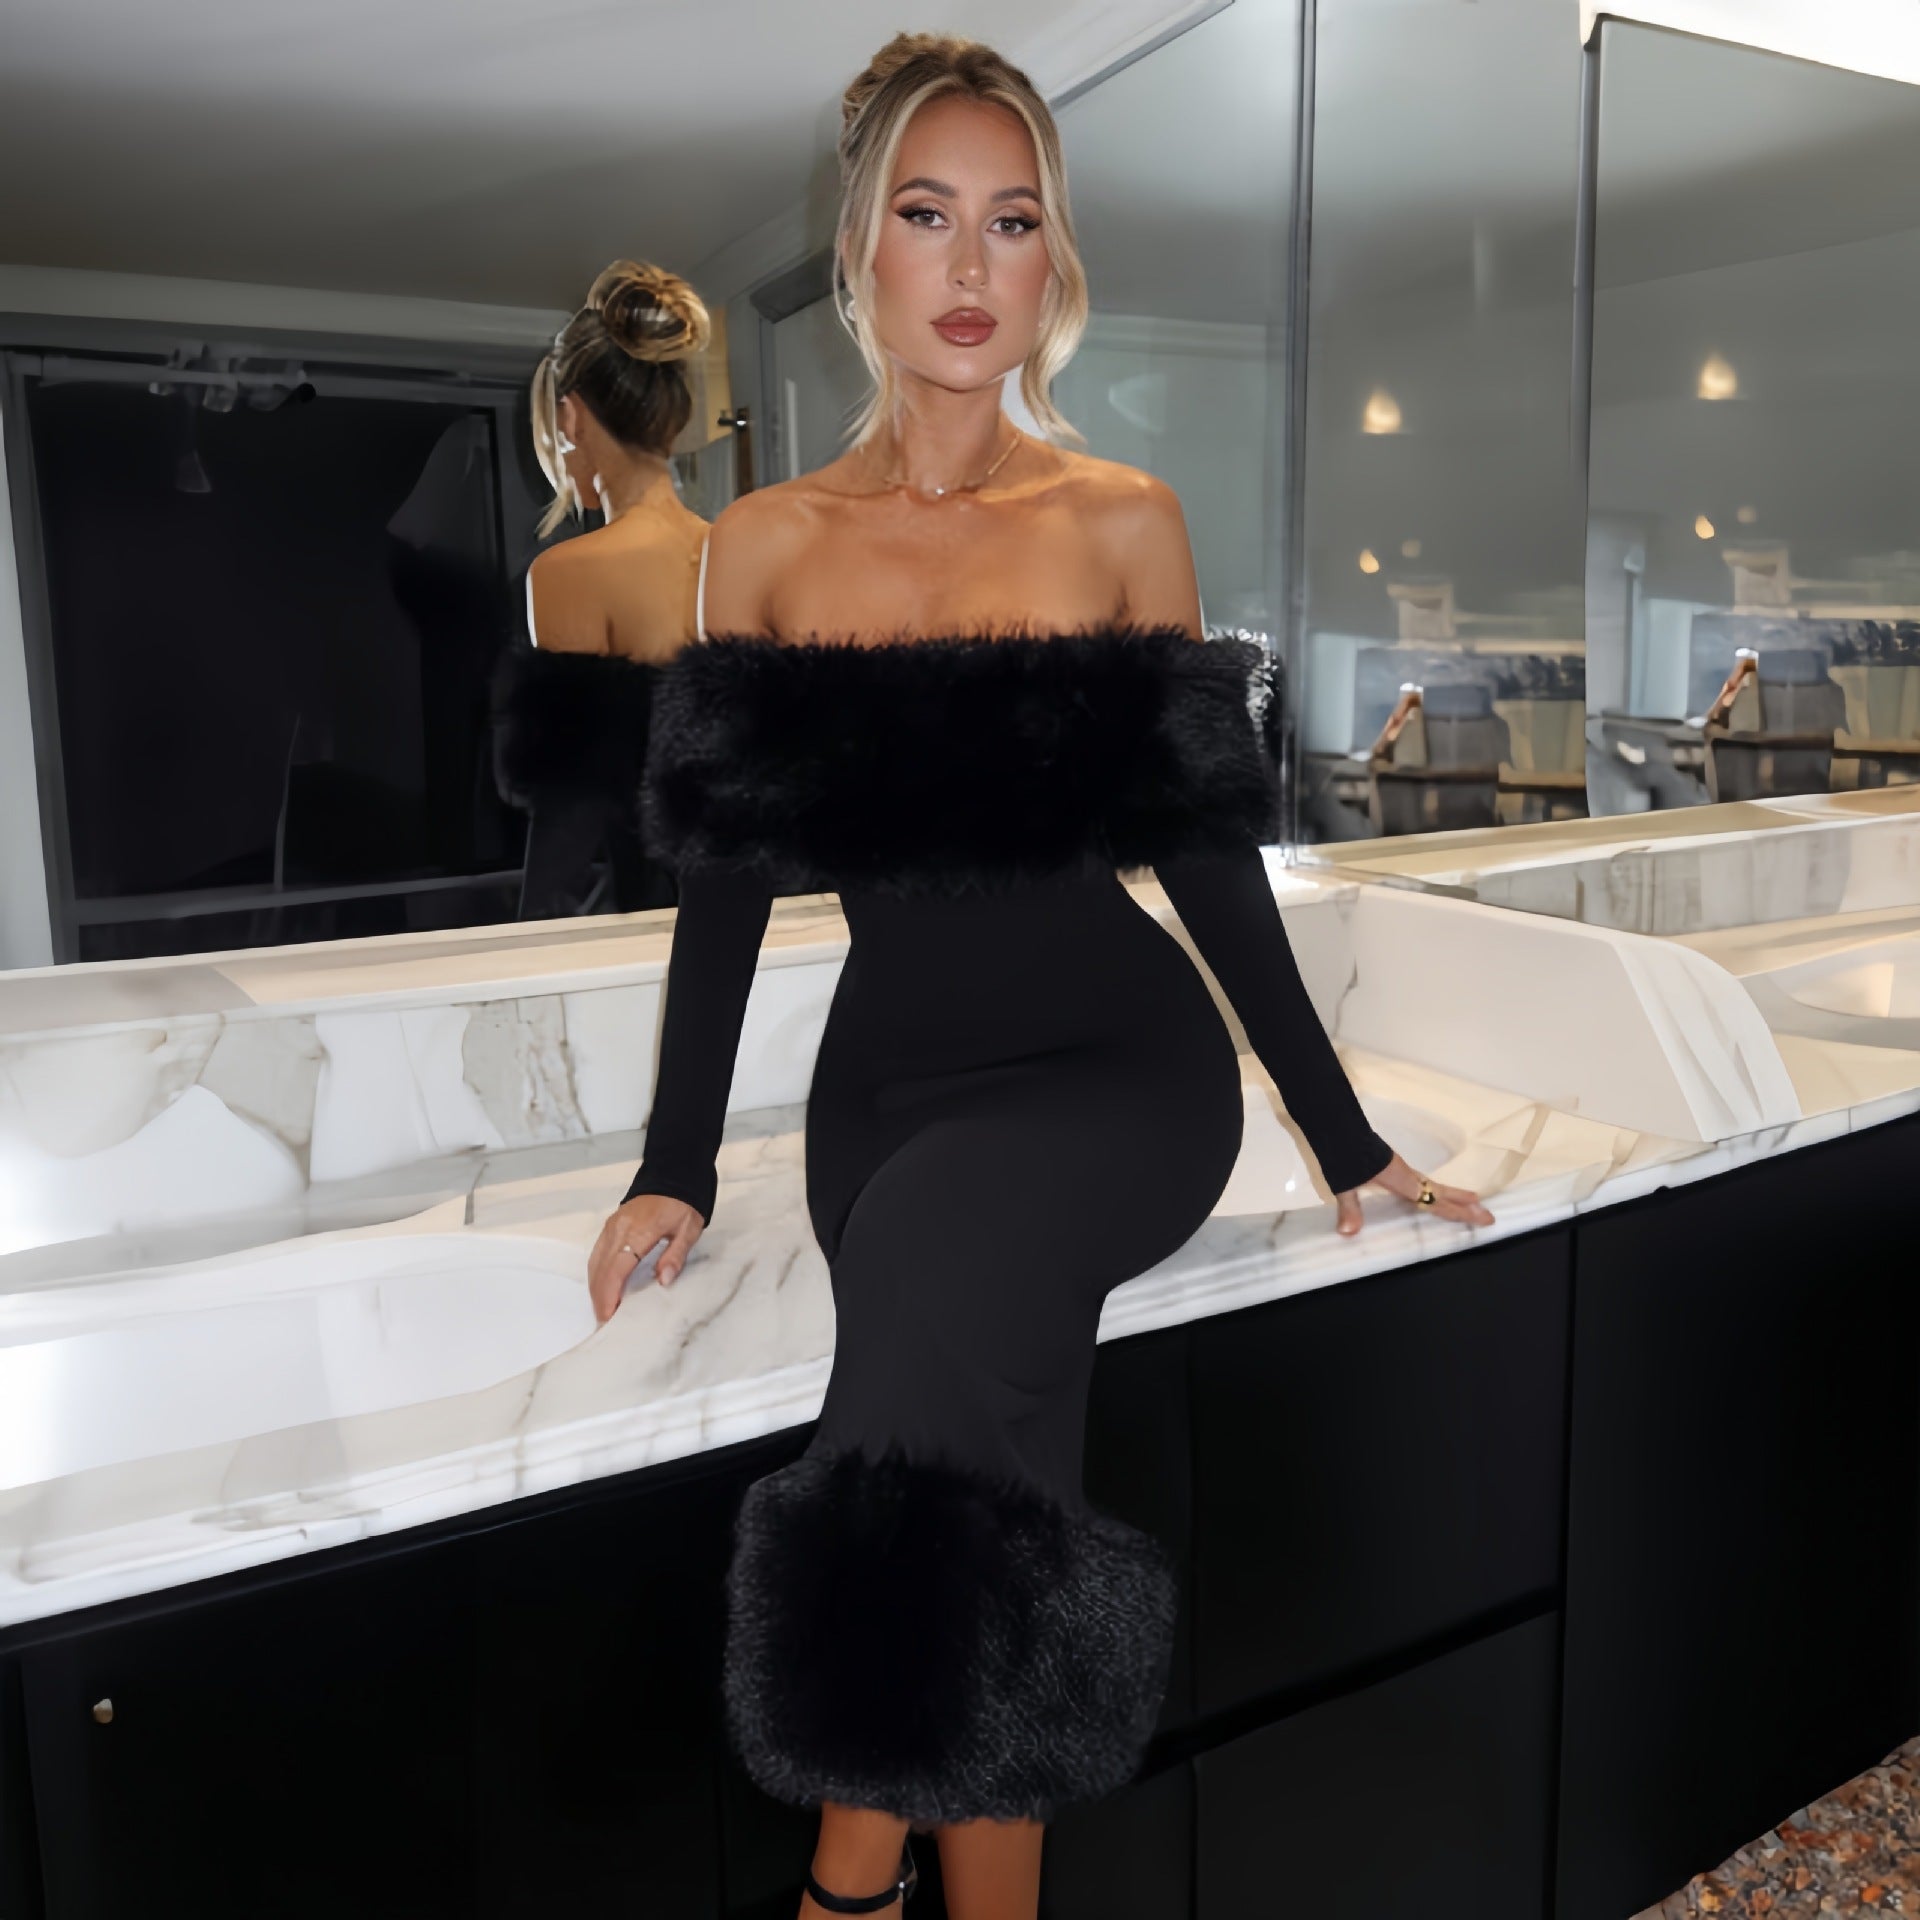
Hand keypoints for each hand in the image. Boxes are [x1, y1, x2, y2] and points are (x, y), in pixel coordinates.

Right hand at [586, 1193, 705, 1324]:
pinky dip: (597, 1273)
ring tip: (604, 1309)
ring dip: (596, 1287)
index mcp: (638, 1232)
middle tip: (605, 1320)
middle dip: (599, 1298)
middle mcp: (619, 1230)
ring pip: (595, 1263)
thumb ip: (675, 1256)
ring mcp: (612, 1227)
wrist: (672, 1176)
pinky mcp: (610, 1226)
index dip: (609, 1295)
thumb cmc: (681, 1203)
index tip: (608, 1316)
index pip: (616, 1269)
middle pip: (600, 1270)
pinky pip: (597, 1253)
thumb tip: (664, 1280)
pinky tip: (603, 1286)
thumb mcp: (689, 1230)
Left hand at [1335, 1151, 1493, 1236]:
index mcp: (1402, 1182)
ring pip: (1435, 1186)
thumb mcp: (1346, 1185)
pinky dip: (1437, 1191)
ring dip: (1455, 1196)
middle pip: (1442, 1193)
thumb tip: (1348, 1232)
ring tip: (1474, 1202)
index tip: (1480, 1217)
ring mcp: (1403, 1170)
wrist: (1341, 1132)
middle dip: (1465, 1205)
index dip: (1457, 1211)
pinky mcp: (1396, 1167)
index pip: (1436, 1201)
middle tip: (1488, 1214)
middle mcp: (1409, 1176)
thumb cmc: (1346, 1158)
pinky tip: (1434, 1194)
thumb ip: (1350, 1209)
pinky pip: (1424, 1182)